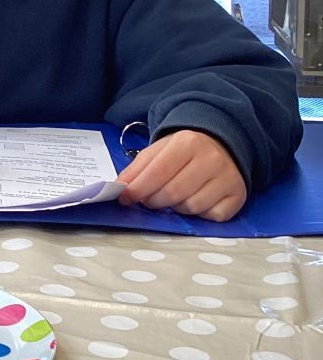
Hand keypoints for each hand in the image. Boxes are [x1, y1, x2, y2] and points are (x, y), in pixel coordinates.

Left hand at [116, 129, 247, 221]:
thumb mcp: (157, 151)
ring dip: (175, 208)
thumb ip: (136, 169)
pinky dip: (198, 214)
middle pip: (173, 193)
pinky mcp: (238, 196)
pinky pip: (211, 216)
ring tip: (174, 197)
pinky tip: (195, 200)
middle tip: (148, 200)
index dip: (139, 189)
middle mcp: (211, 159)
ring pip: (191, 207)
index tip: (126, 198)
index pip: (158, 172)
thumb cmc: (183, 152)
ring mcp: (228, 178)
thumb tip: (121, 189)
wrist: (221, 146)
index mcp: (188, 143)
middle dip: (154, 201)